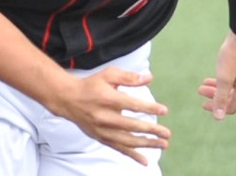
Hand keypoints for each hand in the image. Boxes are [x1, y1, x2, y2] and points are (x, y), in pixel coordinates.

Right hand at [47, 67, 170, 165]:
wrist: (69, 99)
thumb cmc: (92, 85)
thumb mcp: (109, 75)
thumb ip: (129, 77)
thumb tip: (149, 78)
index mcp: (108, 99)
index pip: (132, 105)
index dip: (149, 108)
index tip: (164, 111)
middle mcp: (105, 117)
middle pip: (132, 126)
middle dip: (151, 130)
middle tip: (167, 133)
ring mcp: (102, 130)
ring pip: (127, 141)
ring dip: (146, 144)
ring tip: (163, 145)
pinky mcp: (101, 138)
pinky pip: (119, 148)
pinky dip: (132, 155)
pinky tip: (145, 160)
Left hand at [197, 32, 235, 119]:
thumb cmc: (233, 55)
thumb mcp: (224, 78)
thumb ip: (221, 98)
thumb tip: (219, 118)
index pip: (231, 107)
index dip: (215, 108)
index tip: (202, 103)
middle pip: (233, 97)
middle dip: (215, 95)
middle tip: (200, 90)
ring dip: (220, 86)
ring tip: (205, 81)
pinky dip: (228, 79)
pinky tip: (219, 74)